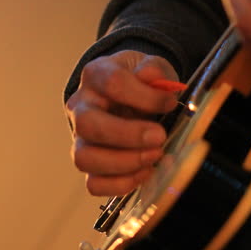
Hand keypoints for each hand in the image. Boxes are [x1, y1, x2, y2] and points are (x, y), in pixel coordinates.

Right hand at [65, 50, 179, 196]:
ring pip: (84, 158)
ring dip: (124, 163)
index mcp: (96, 76)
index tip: (170, 103)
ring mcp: (80, 138)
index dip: (145, 96)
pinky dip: (121, 184)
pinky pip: (93, 183)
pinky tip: (145, 172)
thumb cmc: (140, 81)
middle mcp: (80, 107)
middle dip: (128, 136)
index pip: (113, 84)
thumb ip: (154, 69)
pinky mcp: (90, 163)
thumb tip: (151, 77)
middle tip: (159, 137)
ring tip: (153, 156)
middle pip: (87, 125)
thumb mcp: (152, 66)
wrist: (130, 94)